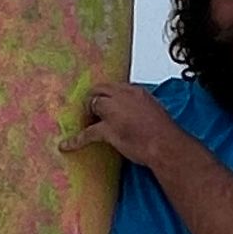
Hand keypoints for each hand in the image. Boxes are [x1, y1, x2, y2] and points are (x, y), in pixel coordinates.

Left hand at [60, 81, 176, 167]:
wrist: (166, 145)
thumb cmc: (164, 133)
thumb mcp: (155, 112)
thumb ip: (142, 109)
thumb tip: (135, 115)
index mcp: (136, 92)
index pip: (114, 87)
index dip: (107, 96)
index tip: (105, 105)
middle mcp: (123, 97)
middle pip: (99, 90)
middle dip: (93, 101)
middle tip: (91, 113)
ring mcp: (114, 112)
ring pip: (93, 105)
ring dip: (88, 115)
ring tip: (87, 124)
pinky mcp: (108, 129)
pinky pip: (87, 133)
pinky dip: (75, 140)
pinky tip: (66, 146)